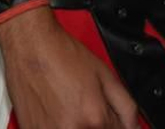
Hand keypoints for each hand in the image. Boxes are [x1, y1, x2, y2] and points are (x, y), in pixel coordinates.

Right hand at [0, 5, 137, 128]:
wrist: (30, 44)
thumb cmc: (62, 55)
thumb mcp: (106, 75)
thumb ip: (126, 107)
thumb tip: (133, 126)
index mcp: (94, 119)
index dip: (115, 125)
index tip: (107, 116)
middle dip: (96, 125)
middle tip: (85, 108)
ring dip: (77, 126)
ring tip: (69, 108)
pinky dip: (57, 126)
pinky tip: (56, 111)